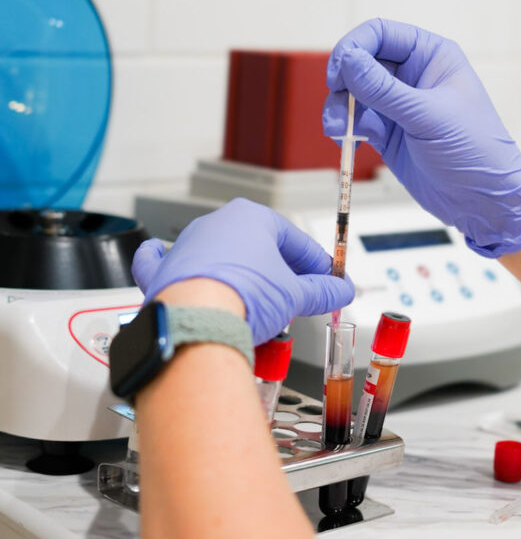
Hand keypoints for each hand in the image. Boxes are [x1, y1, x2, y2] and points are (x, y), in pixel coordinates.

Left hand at [132, 198, 353, 344]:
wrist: (197, 321)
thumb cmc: (243, 296)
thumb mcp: (295, 295)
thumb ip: (321, 291)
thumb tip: (341, 290)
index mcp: (251, 217)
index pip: (293, 240)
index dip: (315, 263)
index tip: (327, 280)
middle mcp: (216, 225)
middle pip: (257, 248)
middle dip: (279, 271)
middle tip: (298, 295)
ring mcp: (187, 247)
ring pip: (219, 257)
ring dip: (239, 276)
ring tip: (257, 305)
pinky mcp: (163, 272)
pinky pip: (163, 261)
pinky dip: (165, 260)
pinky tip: (163, 256)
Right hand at [323, 18, 520, 256]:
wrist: (484, 200)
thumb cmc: (474, 149)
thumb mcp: (427, 116)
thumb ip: (383, 89)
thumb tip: (348, 60)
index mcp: (431, 56)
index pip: (381, 34)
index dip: (354, 47)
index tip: (338, 73)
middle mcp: (412, 75)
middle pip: (361, 62)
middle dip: (343, 82)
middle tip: (336, 103)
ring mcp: (398, 104)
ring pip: (353, 93)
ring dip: (338, 109)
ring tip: (337, 131)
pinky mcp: (387, 132)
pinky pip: (355, 120)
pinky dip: (345, 129)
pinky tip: (349, 143)